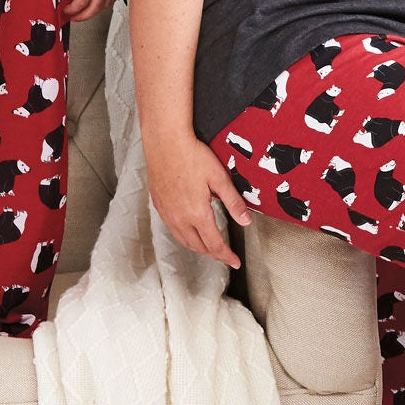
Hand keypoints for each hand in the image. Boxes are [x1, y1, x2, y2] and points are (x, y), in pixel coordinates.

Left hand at [60, 0, 127, 20]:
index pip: (80, 3)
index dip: (71, 10)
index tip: (65, 10)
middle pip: (93, 10)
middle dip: (81, 17)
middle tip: (73, 17)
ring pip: (104, 6)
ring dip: (92, 12)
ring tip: (84, 12)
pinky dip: (104, 4)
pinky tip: (98, 2)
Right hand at [144, 127, 250, 268]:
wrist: (165, 142)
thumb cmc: (192, 155)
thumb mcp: (219, 178)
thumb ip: (233, 202)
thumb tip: (245, 221)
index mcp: (197, 214)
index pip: (214, 244)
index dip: (226, 256)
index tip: (235, 262)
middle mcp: (179, 218)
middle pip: (199, 246)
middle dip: (214, 254)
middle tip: (225, 257)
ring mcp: (167, 213)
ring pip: (184, 240)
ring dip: (199, 248)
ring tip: (210, 248)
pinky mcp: (159, 205)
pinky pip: (173, 229)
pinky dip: (185, 237)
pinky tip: (190, 232)